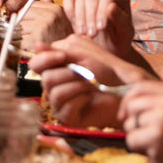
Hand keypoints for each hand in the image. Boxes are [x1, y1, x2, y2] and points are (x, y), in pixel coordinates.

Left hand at [19, 0, 72, 50]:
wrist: (72, 56)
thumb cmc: (64, 38)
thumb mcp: (61, 18)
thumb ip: (50, 4)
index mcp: (54, 9)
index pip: (28, 7)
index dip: (26, 18)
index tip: (30, 26)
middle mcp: (50, 15)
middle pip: (21, 16)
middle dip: (22, 27)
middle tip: (31, 36)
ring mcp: (43, 25)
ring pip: (19, 28)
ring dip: (21, 37)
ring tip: (33, 43)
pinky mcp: (37, 38)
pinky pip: (20, 40)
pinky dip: (23, 47)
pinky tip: (32, 49)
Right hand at [33, 34, 151, 127]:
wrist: (127, 90)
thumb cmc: (108, 71)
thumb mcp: (83, 54)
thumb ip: (58, 51)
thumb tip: (35, 45)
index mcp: (56, 66)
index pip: (36, 63)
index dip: (45, 58)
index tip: (63, 56)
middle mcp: (55, 84)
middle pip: (44, 78)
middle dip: (67, 73)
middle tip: (85, 73)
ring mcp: (60, 102)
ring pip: (53, 92)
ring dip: (76, 85)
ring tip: (91, 84)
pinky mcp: (68, 116)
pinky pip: (63, 106)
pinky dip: (80, 98)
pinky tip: (91, 97)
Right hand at [62, 0, 134, 55]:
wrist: (108, 47)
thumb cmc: (120, 40)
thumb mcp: (124, 33)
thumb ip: (121, 19)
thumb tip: (111, 6)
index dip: (102, 11)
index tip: (101, 28)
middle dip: (90, 17)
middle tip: (91, 35)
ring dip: (80, 18)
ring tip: (84, 34)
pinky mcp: (77, 2)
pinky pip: (69, 1)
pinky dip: (70, 12)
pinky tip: (76, 27)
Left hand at [119, 66, 162, 162]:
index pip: (139, 87)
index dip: (128, 100)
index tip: (126, 114)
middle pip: (132, 105)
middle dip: (132, 120)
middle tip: (146, 133)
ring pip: (130, 123)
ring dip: (137, 136)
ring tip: (155, 143)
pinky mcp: (157, 136)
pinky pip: (131, 139)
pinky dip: (138, 148)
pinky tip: (154, 152)